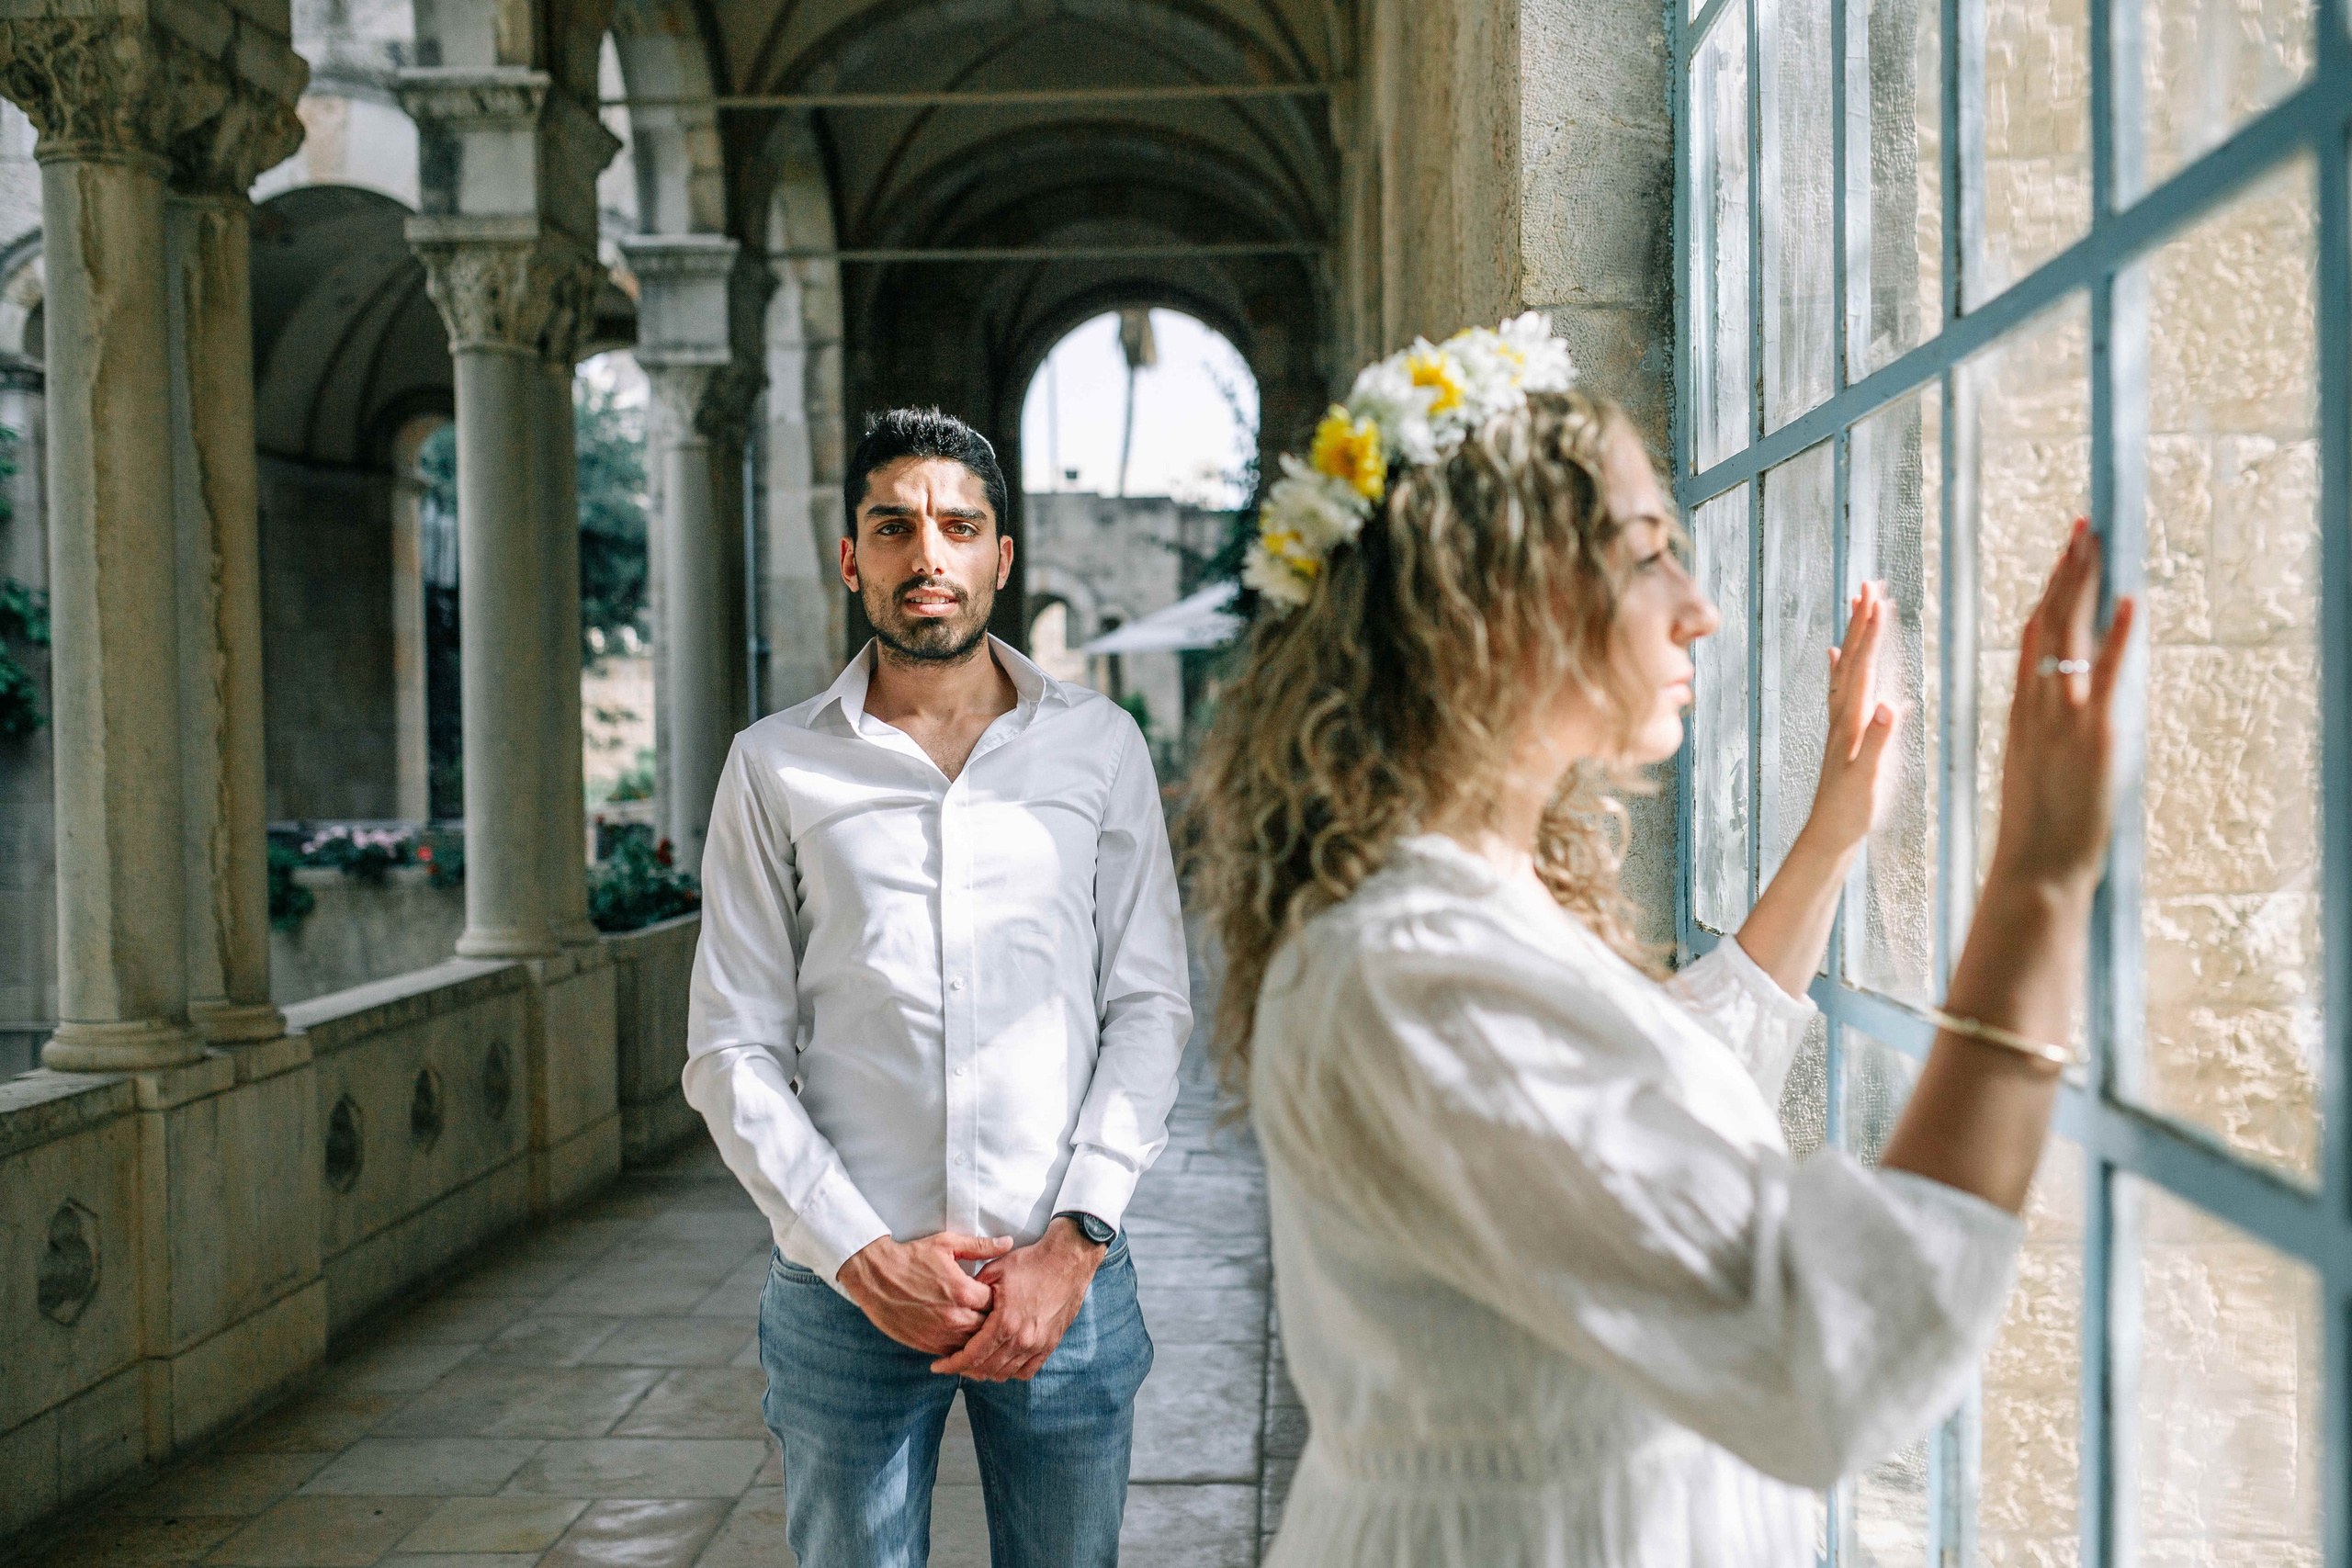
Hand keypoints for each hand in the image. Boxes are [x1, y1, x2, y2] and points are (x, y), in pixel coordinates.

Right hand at [836, 1231, 1012, 1356]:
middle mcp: (954, 1317)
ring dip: (980, 1336)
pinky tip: (965, 1337)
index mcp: (963, 1291)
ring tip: (983, 1326)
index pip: (998, 1303)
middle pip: (990, 1327)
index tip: (1001, 1294)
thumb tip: (1008, 1242)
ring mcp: (940, 1334)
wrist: (874, 1276)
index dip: (1002, 1299)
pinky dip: (962, 1346)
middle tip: (996, 1312)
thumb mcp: (946, 1244)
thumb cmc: (911, 1257)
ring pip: (974, 1344)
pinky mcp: (927, 1345)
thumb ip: (980, 1246)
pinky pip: (954, 1352)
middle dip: (995, 1320)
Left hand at [928, 1218, 1105, 1381]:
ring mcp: (1038, 1344)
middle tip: (953, 1364)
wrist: (1068, 1261)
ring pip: (1005, 1373)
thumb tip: (957, 1305)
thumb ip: (974, 1293)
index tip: (938, 1367)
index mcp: (1004, 1323)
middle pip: (986, 1369)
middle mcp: (1021, 1339)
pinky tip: (1001, 1364)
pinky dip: (1010, 1372)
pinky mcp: (1050, 1344)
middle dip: (965, 1370)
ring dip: (986, 1372)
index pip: (971, 1356)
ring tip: (974, 1364)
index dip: (951, 1365)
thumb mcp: (995, 1271)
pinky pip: (1027, 1371)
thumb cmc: (1031, 1263)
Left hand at [1801, 579, 1905, 857]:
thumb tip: (1891, 706)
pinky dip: (1840, 666)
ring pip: (1847, 668)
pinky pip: (1840, 689)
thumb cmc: (1850, 809)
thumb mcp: (1867, 777)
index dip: (1870, 633)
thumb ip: (1878, 742)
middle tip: (1868, 584)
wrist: (1828, 833)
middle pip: (1852, 658)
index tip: (1876, 599)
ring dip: (1854, 636)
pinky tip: (1834, 653)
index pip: (1863, 667)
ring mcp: (1840, 722)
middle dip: (1861, 622)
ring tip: (1859, 605)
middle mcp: (1843, 715)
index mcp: (1851, 720)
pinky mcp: (1841, 732)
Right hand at [1987, 519, 2135, 896]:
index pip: (2033, 636)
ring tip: (2095, 542)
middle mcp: (2038, 704)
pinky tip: (2131, 601)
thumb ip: (2043, 730)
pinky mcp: (2096, 736)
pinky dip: (2121, 636)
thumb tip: (2062, 709)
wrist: (2034, 865)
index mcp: (2022, 710)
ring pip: (2070, 635)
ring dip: (2085, 585)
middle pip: (2050, 622)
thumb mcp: (2031, 766)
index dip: (2049, 592)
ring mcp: (2065, 717)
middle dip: (2067, 572)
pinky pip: (2109, 676)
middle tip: (2082, 528)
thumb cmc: (2036, 827)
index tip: (2062, 558)